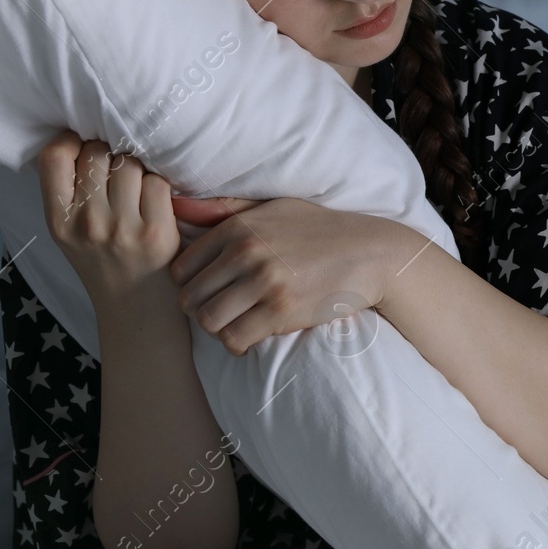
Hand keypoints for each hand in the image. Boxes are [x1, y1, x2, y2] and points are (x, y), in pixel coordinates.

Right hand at [36, 131, 179, 300]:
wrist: (137, 313)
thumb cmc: (104, 264)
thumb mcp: (69, 235)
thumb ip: (68, 193)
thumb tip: (80, 137)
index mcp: (58, 222)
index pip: (54, 157)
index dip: (72, 141)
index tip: (84, 147)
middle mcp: (87, 224)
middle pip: (98, 153)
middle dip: (110, 155)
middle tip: (117, 175)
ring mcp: (122, 228)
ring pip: (130, 163)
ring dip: (137, 170)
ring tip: (136, 192)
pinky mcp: (156, 231)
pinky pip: (157, 182)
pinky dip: (159, 187)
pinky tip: (155, 205)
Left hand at [167, 196, 411, 356]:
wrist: (371, 253)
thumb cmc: (320, 230)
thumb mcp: (273, 208)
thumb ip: (225, 209)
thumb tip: (176, 205)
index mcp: (238, 227)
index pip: (181, 268)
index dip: (190, 285)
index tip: (210, 291)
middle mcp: (246, 252)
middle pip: (189, 298)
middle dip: (200, 310)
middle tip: (221, 312)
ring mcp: (264, 282)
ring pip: (208, 321)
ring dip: (218, 329)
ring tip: (235, 324)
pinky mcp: (282, 310)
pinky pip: (236, 339)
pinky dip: (237, 344)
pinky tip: (251, 336)